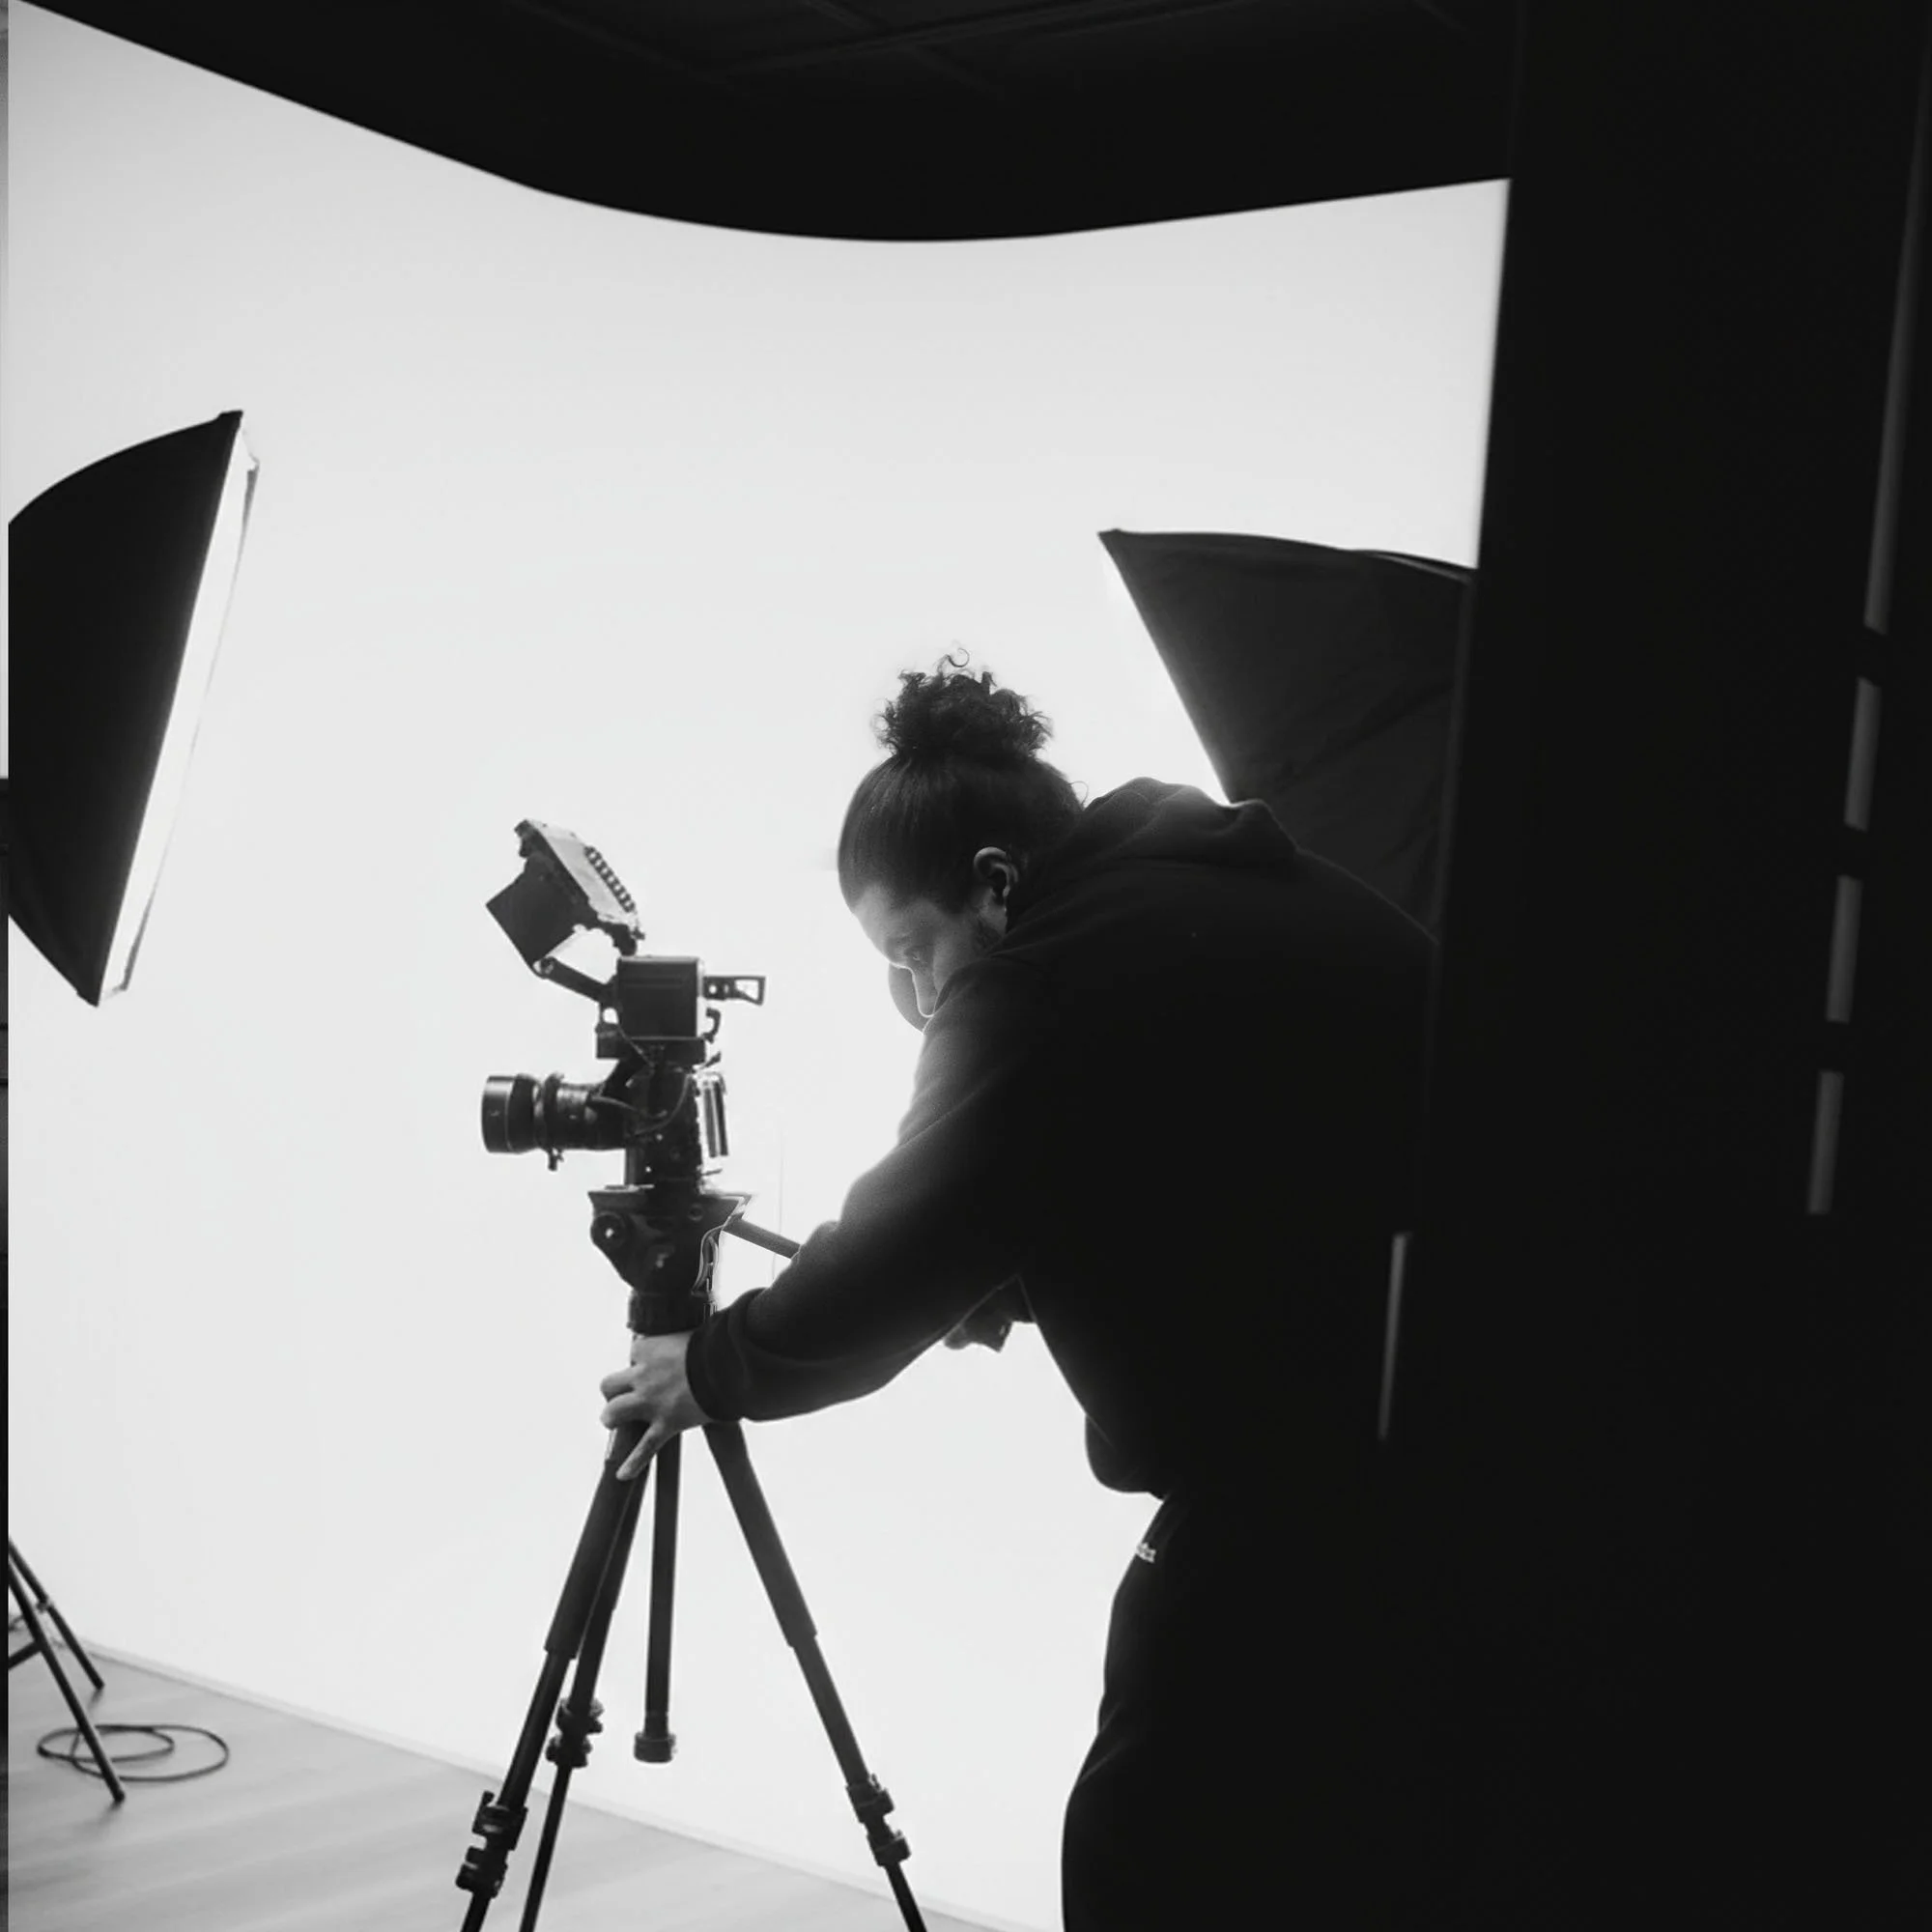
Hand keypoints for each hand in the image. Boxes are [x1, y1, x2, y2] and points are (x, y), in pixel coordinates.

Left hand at [598, 1331, 714, 1480]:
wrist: (725, 1365)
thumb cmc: (715, 1345)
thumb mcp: (692, 1334)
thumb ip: (683, 1341)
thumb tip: (692, 1340)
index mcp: (649, 1349)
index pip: (635, 1353)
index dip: (644, 1359)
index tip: (658, 1363)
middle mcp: (643, 1376)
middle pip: (609, 1384)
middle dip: (614, 1391)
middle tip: (625, 1395)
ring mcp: (651, 1402)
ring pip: (614, 1412)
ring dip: (613, 1417)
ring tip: (616, 1421)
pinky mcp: (665, 1424)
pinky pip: (644, 1447)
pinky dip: (634, 1462)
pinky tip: (623, 1474)